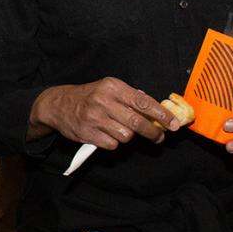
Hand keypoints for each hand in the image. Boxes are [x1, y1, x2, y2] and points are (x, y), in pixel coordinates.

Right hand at [29, 77, 177, 149]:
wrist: (58, 105)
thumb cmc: (89, 97)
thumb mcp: (108, 89)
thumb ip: (130, 97)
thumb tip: (156, 111)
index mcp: (112, 87)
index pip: (143, 102)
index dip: (162, 115)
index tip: (174, 124)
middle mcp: (103, 102)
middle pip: (137, 122)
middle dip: (153, 132)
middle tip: (159, 137)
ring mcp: (94, 118)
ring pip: (126, 136)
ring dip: (129, 137)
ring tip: (123, 131)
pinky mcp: (87, 134)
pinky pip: (112, 144)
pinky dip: (114, 142)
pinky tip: (107, 135)